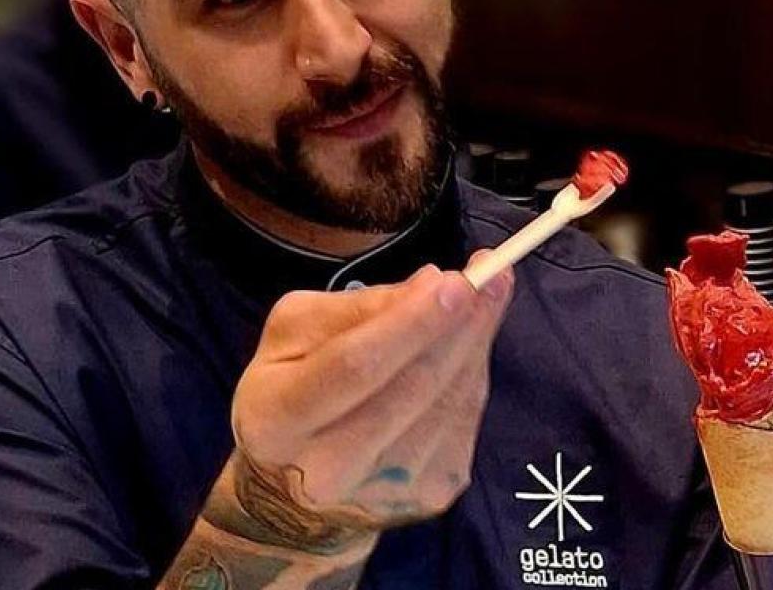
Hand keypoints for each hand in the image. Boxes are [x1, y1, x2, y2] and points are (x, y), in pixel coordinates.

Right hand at [214, 255, 515, 550]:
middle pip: (413, 386)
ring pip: (448, 404)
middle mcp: (328, 469)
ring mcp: (383, 492)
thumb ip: (355, 308)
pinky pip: (464, 423)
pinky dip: (472, 377)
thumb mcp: (293, 336)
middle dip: (461, 325)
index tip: (457, 281)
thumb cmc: (291, 392)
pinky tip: (469, 347)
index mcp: (278, 420)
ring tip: (490, 297)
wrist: (295, 495)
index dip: (411, 322)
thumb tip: (430, 285)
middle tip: (495, 274)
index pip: (356, 366)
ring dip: (476, 345)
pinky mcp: (426, 497)